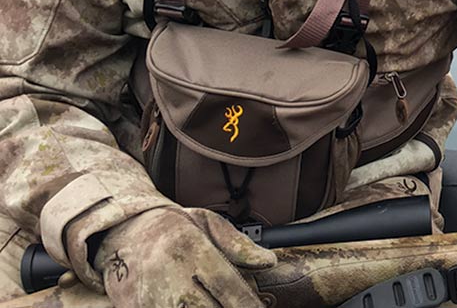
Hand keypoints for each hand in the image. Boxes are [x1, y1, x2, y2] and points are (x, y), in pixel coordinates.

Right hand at [93, 207, 275, 306]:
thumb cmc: (171, 227)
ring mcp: (150, 299)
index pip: (227, 286)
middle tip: (237, 304)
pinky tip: (193, 303)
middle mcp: (170, 276)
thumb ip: (239, 244)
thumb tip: (268, 261)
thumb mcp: (207, 223)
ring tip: (213, 300)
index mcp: (191, 250)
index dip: (247, 303)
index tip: (259, 307)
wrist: (122, 233)